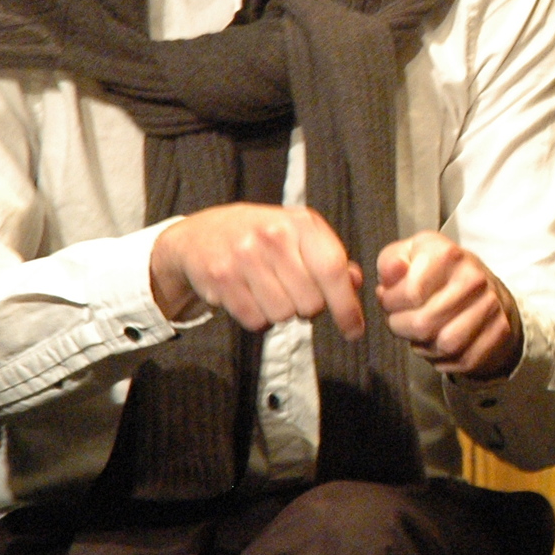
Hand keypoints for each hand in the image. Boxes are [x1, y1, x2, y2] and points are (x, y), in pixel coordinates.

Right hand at [150, 203, 364, 336]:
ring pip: (283, 315)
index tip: (354, 331)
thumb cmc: (262, 237)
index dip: (346, 306)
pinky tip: (250, 296)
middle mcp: (273, 235)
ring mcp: (244, 256)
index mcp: (301, 223)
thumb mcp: (299, 236)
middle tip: (294, 292)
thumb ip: (331, 259)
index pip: (333, 270)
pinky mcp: (220, 278)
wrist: (200, 235)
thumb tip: (355, 283)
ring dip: (281, 312)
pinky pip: (255, 321)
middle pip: (310, 302)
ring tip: (270, 290)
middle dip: (308, 307)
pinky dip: (258, 318)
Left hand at [377, 232, 521, 379]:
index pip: (410, 293)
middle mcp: (474, 277)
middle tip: (401, 320)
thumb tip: (392, 271)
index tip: (390, 299)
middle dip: (403, 328)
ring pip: (446, 345)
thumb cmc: (437, 274)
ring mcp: (491, 304)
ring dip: (425, 346)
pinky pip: (465, 359)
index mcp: (448, 254)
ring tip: (421, 333)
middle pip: (424, 324)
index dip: (390, 303)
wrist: (484, 288)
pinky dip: (447, 359)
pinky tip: (440, 344)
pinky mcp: (501, 330)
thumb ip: (391, 262)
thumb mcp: (408, 257)